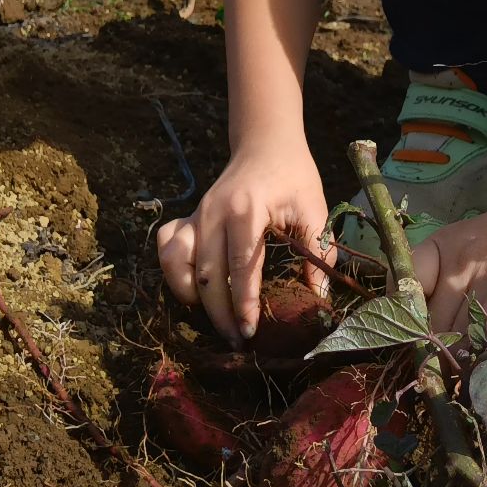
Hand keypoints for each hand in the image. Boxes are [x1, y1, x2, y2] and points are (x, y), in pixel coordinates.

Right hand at [156, 139, 332, 347]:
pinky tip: (193, 288)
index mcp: (246, 210)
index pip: (240, 266)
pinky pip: (167, 247)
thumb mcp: (314, 208)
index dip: (244, 303)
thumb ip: (317, 251)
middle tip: (238, 341)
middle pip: (206, 274)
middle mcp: (213, 213)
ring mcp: (196, 215)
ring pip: (176, 264)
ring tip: (214, 319)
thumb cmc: (293, 177)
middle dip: (220, 314)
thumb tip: (320, 299)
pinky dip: (173, 272)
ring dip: (191, 297)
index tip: (251, 331)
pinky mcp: (188, 217)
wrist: (266, 145)